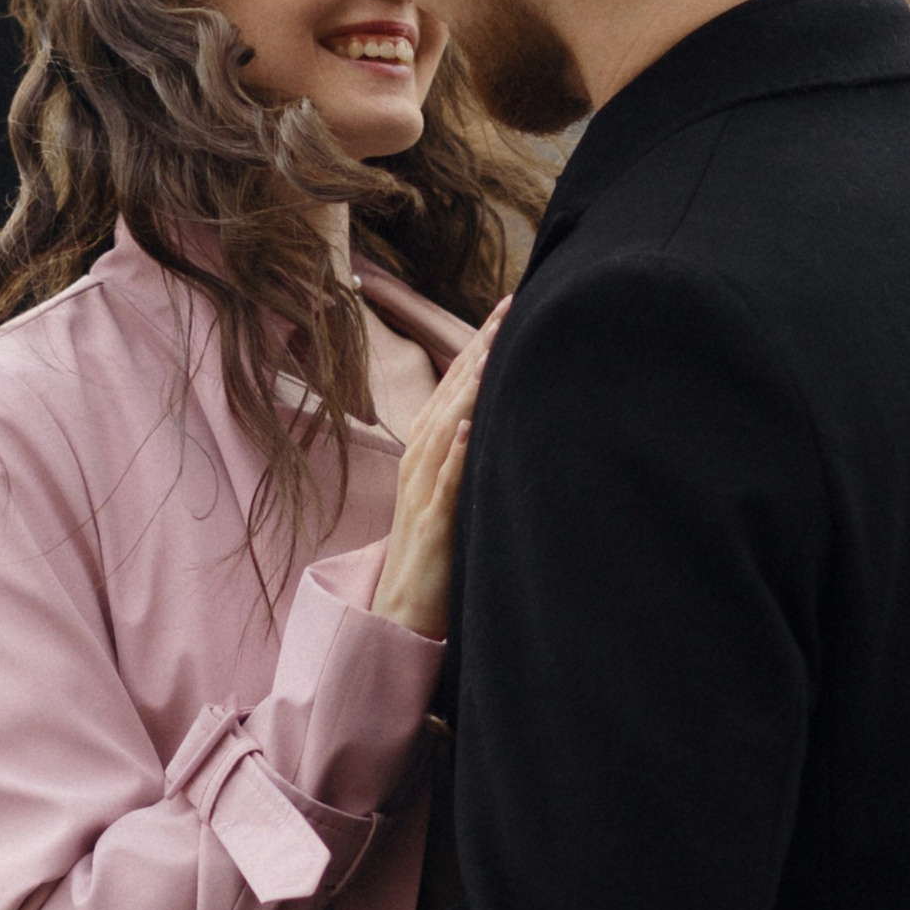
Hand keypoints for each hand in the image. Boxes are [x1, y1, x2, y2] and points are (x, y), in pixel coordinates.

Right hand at [371, 300, 507, 636]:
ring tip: (490, 353)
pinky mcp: (433, 522)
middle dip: (477, 350)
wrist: (404, 603)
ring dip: (466, 391)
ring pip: (444, 429)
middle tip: (506, 309)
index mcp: (427, 447)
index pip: (455, 383)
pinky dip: (454, 455)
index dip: (478, 343)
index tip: (506, 306)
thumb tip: (495, 411)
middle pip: (450, 394)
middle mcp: (421, 459)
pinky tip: (468, 429)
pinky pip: (443, 485)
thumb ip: (466, 448)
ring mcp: (423, 489)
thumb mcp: (450, 485)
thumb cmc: (434, 544)